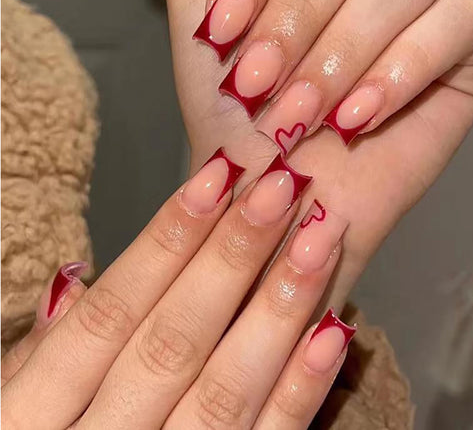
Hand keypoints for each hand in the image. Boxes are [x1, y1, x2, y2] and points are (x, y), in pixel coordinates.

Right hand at [2, 151, 354, 428]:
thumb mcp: (14, 412)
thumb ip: (44, 355)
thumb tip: (75, 276)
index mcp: (33, 418)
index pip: (113, 311)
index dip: (167, 239)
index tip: (219, 174)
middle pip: (174, 337)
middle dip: (234, 256)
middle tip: (282, 186)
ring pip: (227, 388)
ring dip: (280, 308)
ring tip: (321, 236)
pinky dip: (298, 395)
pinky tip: (333, 333)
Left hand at [164, 0, 472, 308]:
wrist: (272, 189)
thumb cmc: (237, 117)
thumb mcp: (197, 24)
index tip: (223, 31)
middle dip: (297, 18)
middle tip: (260, 84)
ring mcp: (413, 2)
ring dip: (341, 57)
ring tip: (304, 114)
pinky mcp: (457, 46)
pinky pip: (459, 18)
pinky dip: (400, 70)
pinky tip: (356, 116)